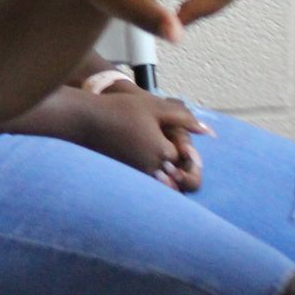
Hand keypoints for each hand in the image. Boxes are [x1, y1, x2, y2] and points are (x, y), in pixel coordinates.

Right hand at [87, 86, 207, 189]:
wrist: (85, 120)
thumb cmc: (121, 109)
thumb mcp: (155, 107)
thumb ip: (184, 118)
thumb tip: (208, 132)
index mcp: (162, 151)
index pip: (184, 159)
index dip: (187, 153)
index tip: (183, 146)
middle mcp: (151, 167)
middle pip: (177, 180)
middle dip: (181, 173)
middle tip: (179, 161)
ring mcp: (136, 174)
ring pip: (162, 187)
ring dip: (167, 181)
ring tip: (165, 169)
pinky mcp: (124, 177)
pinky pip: (145, 187)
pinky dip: (152, 183)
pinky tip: (148, 170)